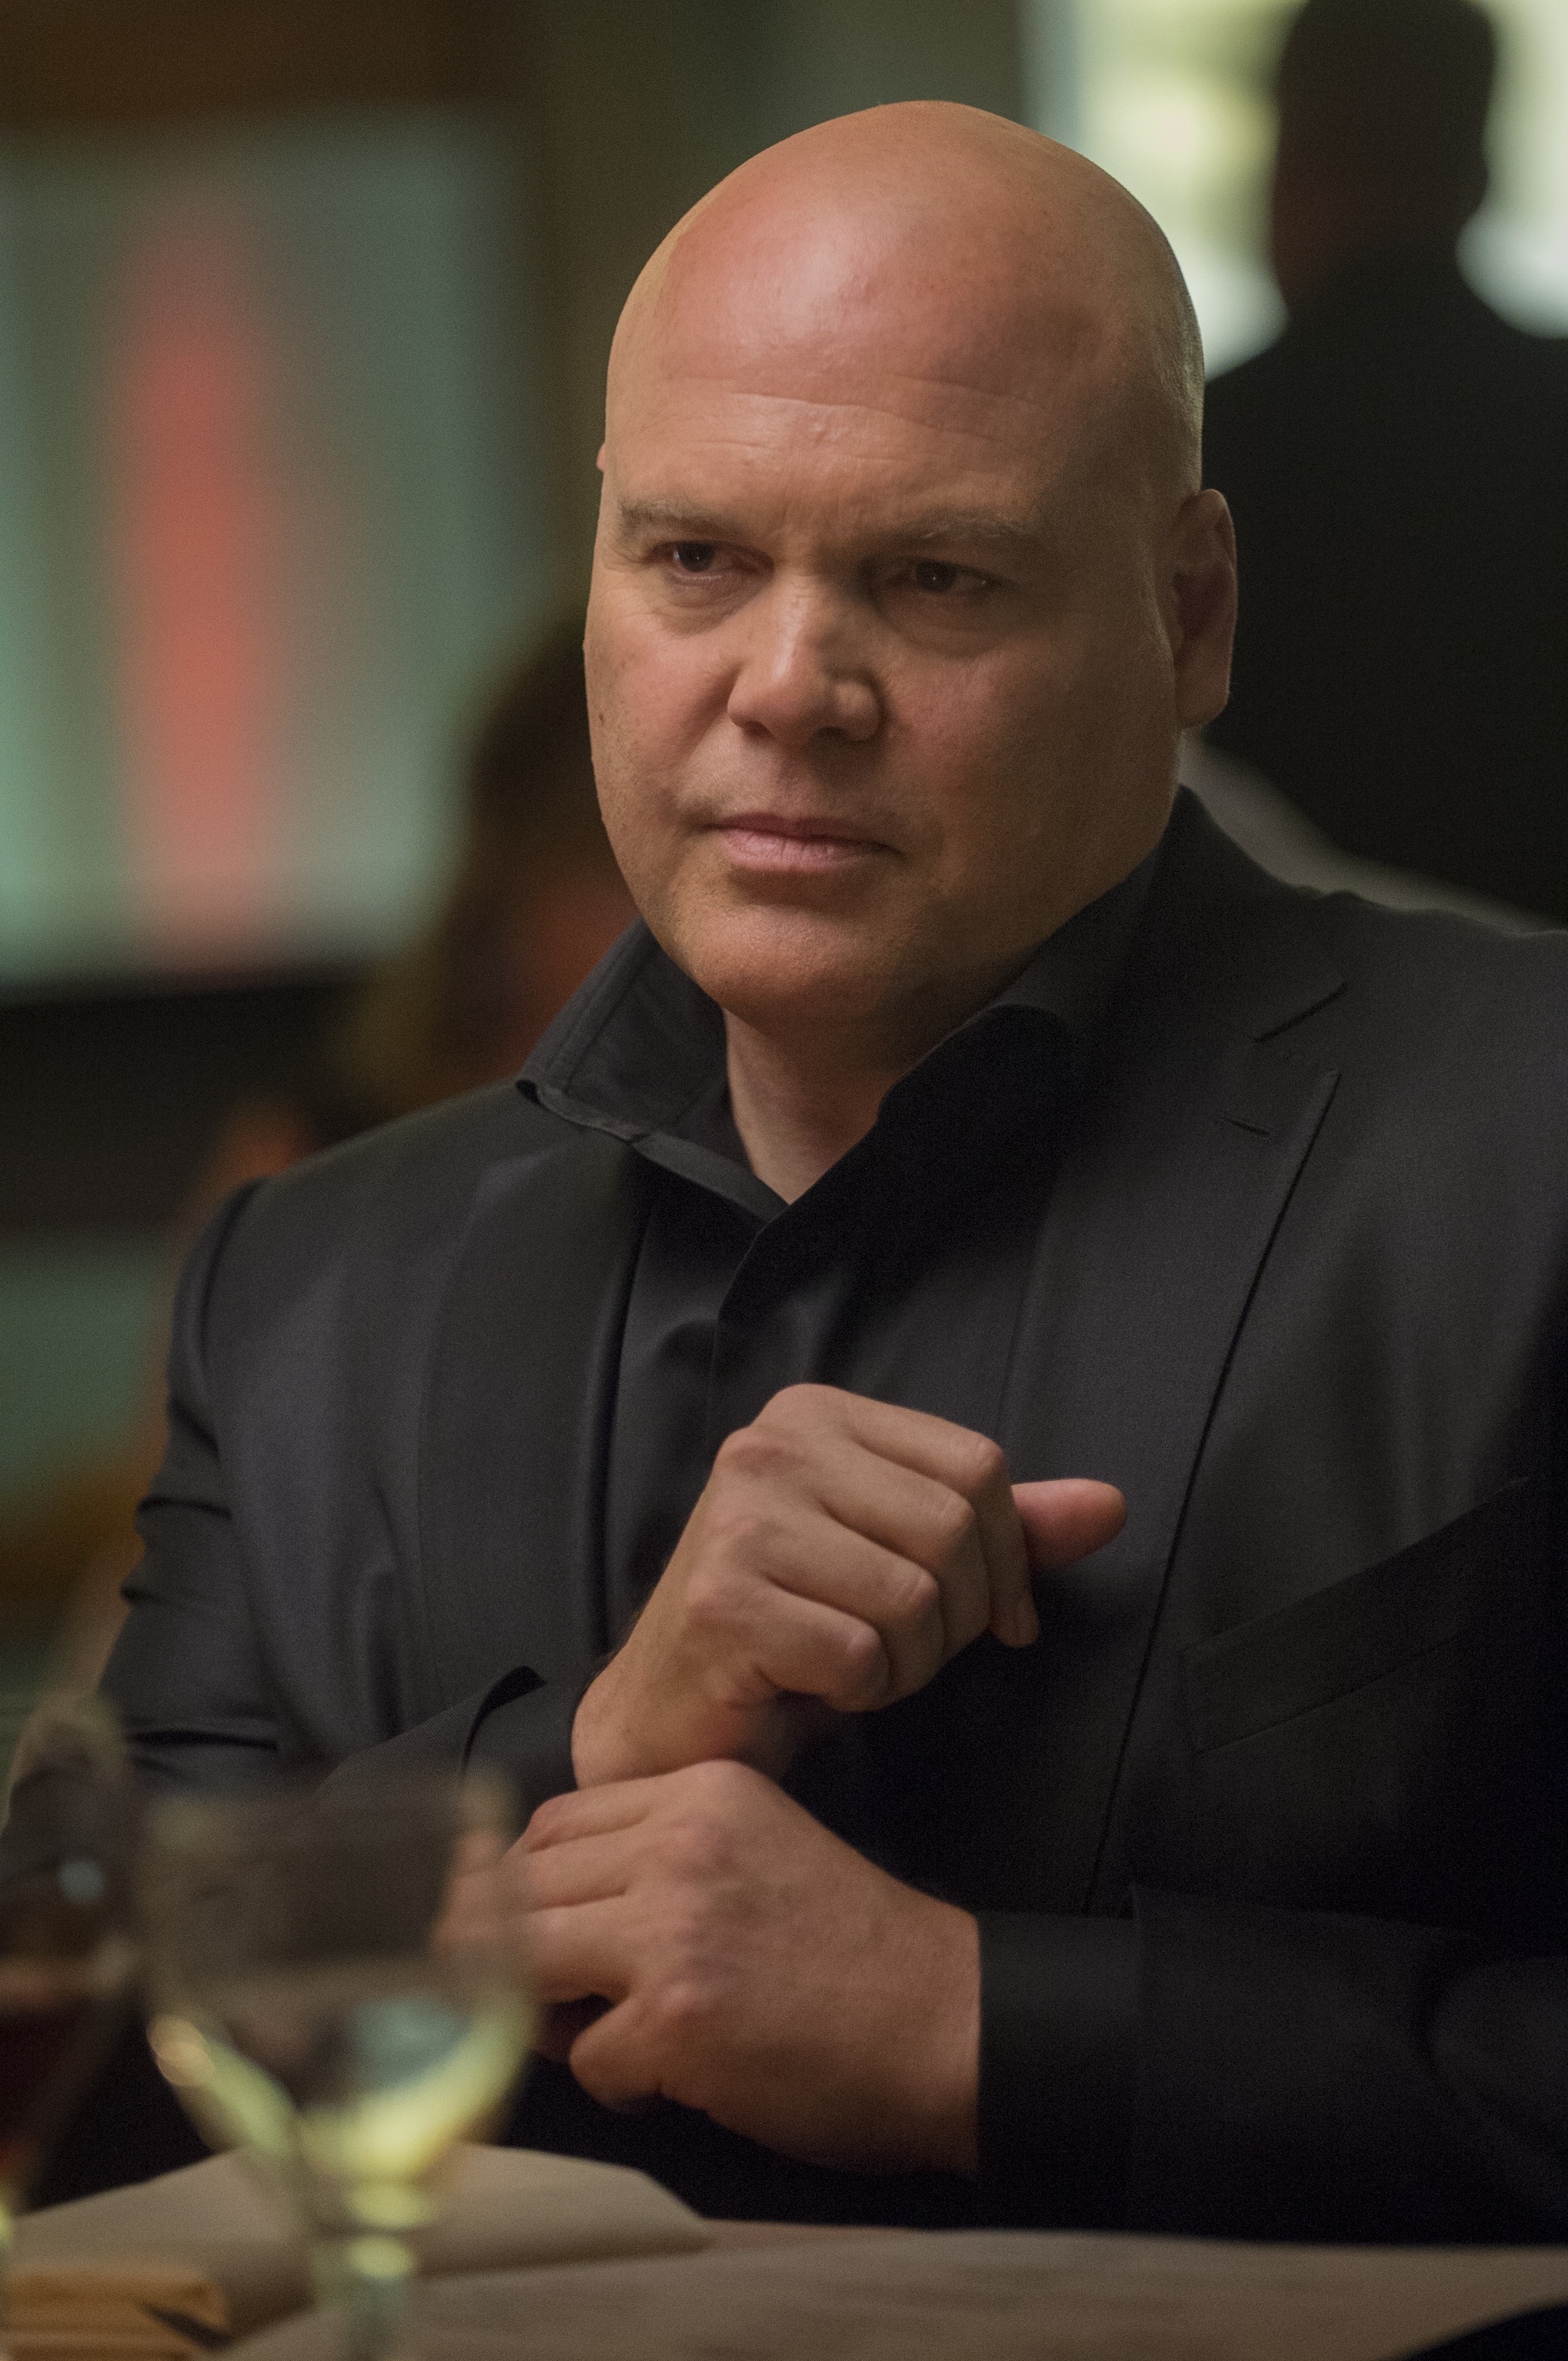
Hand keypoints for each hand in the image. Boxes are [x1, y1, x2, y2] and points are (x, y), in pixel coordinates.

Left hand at [512, 1760, 980, 2173]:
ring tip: (608, 2034)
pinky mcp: (674, 2018)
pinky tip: (672, 2081)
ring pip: (525, 1962)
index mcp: (703, 1792)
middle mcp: (679, 1845)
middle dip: (512, 1950)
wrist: (949, 2024)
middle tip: (551, 1998)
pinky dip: (615, 2082)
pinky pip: (585, 2057)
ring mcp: (673, 1930)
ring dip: (552, 2013)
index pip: (553, 1821)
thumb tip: (541, 1899)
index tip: (524, 1925)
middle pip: (521, 1886)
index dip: (524, 1882)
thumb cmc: (857, 1954)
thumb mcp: (760, 1849)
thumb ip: (661, 1853)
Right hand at [572, 1382, 1123, 1784]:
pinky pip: (864, 1655)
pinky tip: (814, 1686)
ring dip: (908, 1662)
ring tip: (856, 1665)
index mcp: (815, 1414)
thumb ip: (1003, 1526)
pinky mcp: (723, 1601)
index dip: (1010, 1558)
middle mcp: (769, 1448)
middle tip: (905, 1648)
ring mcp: (739, 1521)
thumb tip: (1111, 1506)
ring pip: (915, 1596)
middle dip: (958, 1617)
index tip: (995, 1617)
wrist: (673, 1716)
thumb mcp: (905, 1556)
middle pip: (954, 1529)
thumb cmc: (795, 1629)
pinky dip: (861, 1693)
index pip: (977, 1465)